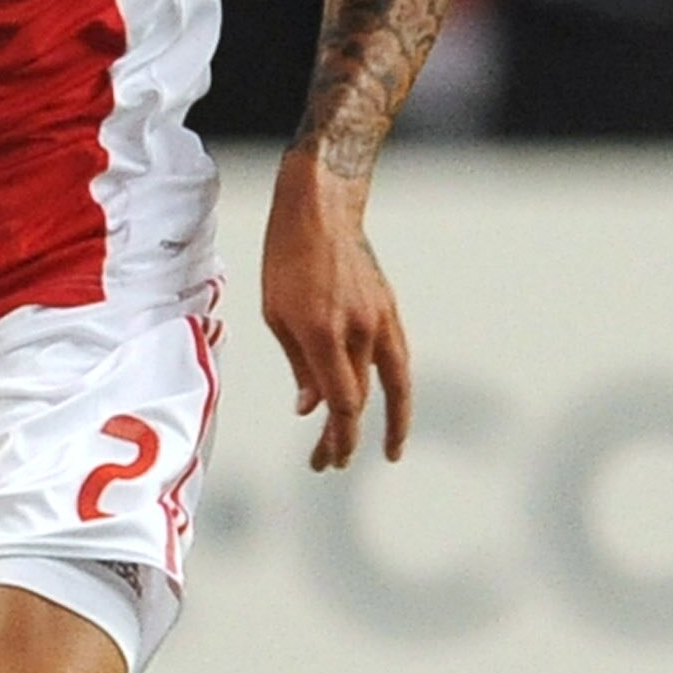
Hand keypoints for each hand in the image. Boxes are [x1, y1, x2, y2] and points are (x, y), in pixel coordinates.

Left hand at [261, 149, 411, 471]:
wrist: (321, 209)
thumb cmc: (287, 259)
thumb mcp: (276, 315)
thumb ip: (299, 365)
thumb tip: (310, 407)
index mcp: (323, 334)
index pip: (341, 403)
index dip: (338, 437)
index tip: (329, 460)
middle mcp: (358, 331)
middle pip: (360, 399)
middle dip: (345, 437)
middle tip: (331, 463)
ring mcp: (379, 320)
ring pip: (391, 383)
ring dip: (391, 420)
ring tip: (393, 449)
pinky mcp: (389, 310)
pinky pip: (397, 359)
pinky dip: (395, 387)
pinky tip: (391, 404)